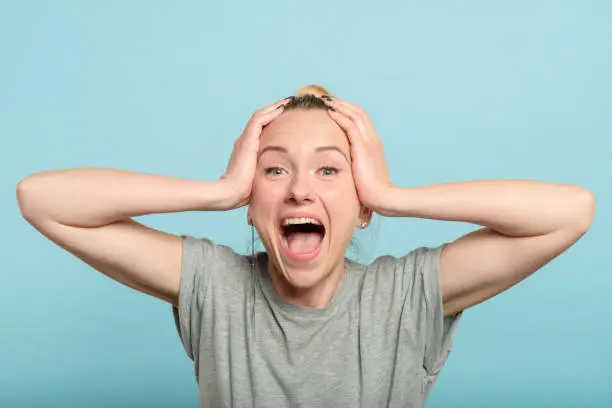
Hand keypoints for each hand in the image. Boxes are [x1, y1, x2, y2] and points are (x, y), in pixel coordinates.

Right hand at [219, 98, 289, 208]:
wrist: (232, 193)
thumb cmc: (245, 191)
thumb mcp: (259, 178)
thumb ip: (267, 173)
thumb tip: (282, 179)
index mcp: (247, 149)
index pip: (260, 129)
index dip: (272, 120)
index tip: (286, 116)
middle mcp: (244, 141)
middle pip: (260, 120)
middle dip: (274, 110)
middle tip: (288, 104)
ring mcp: (244, 139)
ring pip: (260, 116)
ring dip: (274, 107)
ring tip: (287, 101)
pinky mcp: (247, 140)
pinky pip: (259, 119)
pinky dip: (270, 112)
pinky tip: (282, 108)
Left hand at [322, 97, 393, 212]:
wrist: (383, 197)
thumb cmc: (371, 191)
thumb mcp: (362, 174)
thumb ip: (354, 166)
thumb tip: (342, 168)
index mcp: (374, 145)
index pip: (362, 120)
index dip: (348, 111)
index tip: (335, 107)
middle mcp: (373, 140)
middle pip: (359, 112)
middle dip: (343, 103)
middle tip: (328, 99)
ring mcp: (370, 142)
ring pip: (355, 114)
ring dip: (339, 105)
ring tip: (326, 100)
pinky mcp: (363, 147)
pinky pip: (351, 125)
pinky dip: (340, 116)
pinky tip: (330, 112)